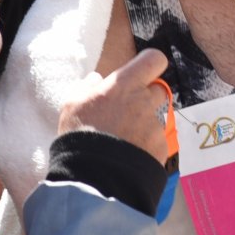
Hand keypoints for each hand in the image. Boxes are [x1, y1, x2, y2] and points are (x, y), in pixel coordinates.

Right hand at [58, 48, 171, 162]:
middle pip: (158, 90)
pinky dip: (146, 146)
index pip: (154, 60)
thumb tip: (96, 79)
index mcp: (125, 85)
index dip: (150, 64)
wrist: (95, 174)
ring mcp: (155, 125)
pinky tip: (128, 154)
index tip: (141, 73)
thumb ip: (87, 87)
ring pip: (155, 118)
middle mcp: (145, 101)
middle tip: (126, 112)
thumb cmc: (80, 134)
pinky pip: (156, 141)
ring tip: (122, 140)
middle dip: (146, 98)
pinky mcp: (161, 147)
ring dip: (143, 124)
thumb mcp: (72, 104)